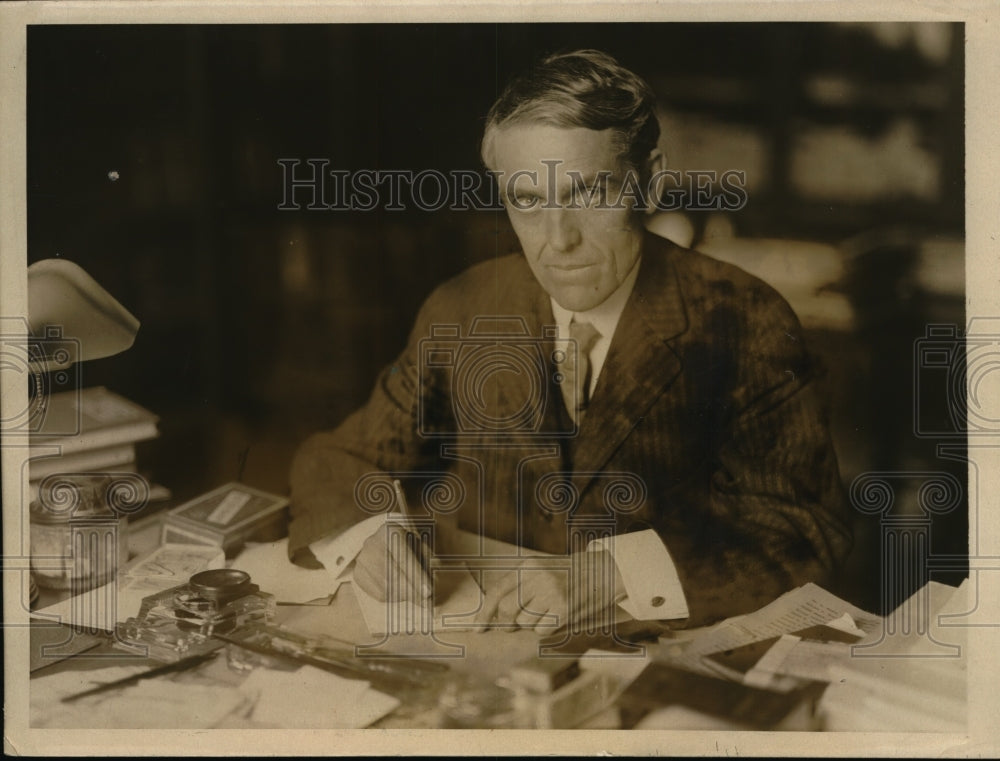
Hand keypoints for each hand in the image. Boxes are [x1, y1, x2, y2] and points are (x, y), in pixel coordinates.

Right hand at [352, 522, 431, 603]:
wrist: (381, 541)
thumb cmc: (407, 543)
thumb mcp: (420, 545)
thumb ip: (427, 562)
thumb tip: (431, 588)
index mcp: (390, 531)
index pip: (404, 557)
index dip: (417, 576)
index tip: (428, 593)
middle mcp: (373, 543)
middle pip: (393, 574)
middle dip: (412, 590)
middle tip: (427, 601)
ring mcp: (362, 559)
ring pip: (386, 587)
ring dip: (405, 596)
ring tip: (417, 596)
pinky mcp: (358, 574)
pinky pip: (378, 593)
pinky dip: (395, 598)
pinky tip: (403, 594)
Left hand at [472, 550, 624, 632]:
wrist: (603, 570)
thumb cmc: (568, 573)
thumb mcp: (541, 569)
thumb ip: (520, 586)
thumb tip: (495, 615)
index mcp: (528, 566)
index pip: (497, 591)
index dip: (484, 612)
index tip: (478, 627)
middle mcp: (537, 578)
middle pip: (507, 610)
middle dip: (506, 622)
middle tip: (512, 624)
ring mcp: (551, 593)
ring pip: (524, 622)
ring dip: (530, 624)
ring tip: (545, 611)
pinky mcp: (564, 609)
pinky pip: (541, 630)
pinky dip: (545, 629)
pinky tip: (556, 616)